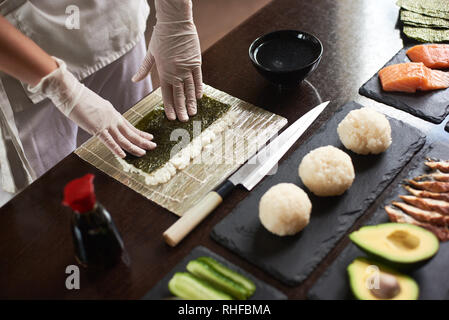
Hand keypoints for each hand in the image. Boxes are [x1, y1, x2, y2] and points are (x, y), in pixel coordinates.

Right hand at [29, 57, 155, 157]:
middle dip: (143, 141)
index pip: (130, 126)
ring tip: (144, 153)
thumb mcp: (96, 106)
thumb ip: (102, 115)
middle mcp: (113, 119)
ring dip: (135, 147)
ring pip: (124, 139)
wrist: (70, 91)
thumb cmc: (80, 98)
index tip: (149, 137)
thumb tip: (103, 121)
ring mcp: (106, 124)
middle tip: (154, 146)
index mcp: (113, 113)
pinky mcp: (96, 128)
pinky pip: (109, 141)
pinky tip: (124, 156)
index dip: (140, 133)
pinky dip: (116, 149)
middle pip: (131, 133)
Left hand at [132, 0, 201, 121]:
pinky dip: (198, 88)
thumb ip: (144, 69)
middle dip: (181, 109)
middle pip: (179, 95)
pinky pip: (198, 78)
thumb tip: (135, 80)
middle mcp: (175, 72)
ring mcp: (186, 68)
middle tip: (184, 120)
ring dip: (191, 102)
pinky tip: (199, 97)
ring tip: (193, 113)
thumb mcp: (151, 53)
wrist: (175, 22)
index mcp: (163, 72)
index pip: (166, 94)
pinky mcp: (196, 62)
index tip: (172, 117)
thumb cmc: (161, 36)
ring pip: (189, 89)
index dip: (169, 107)